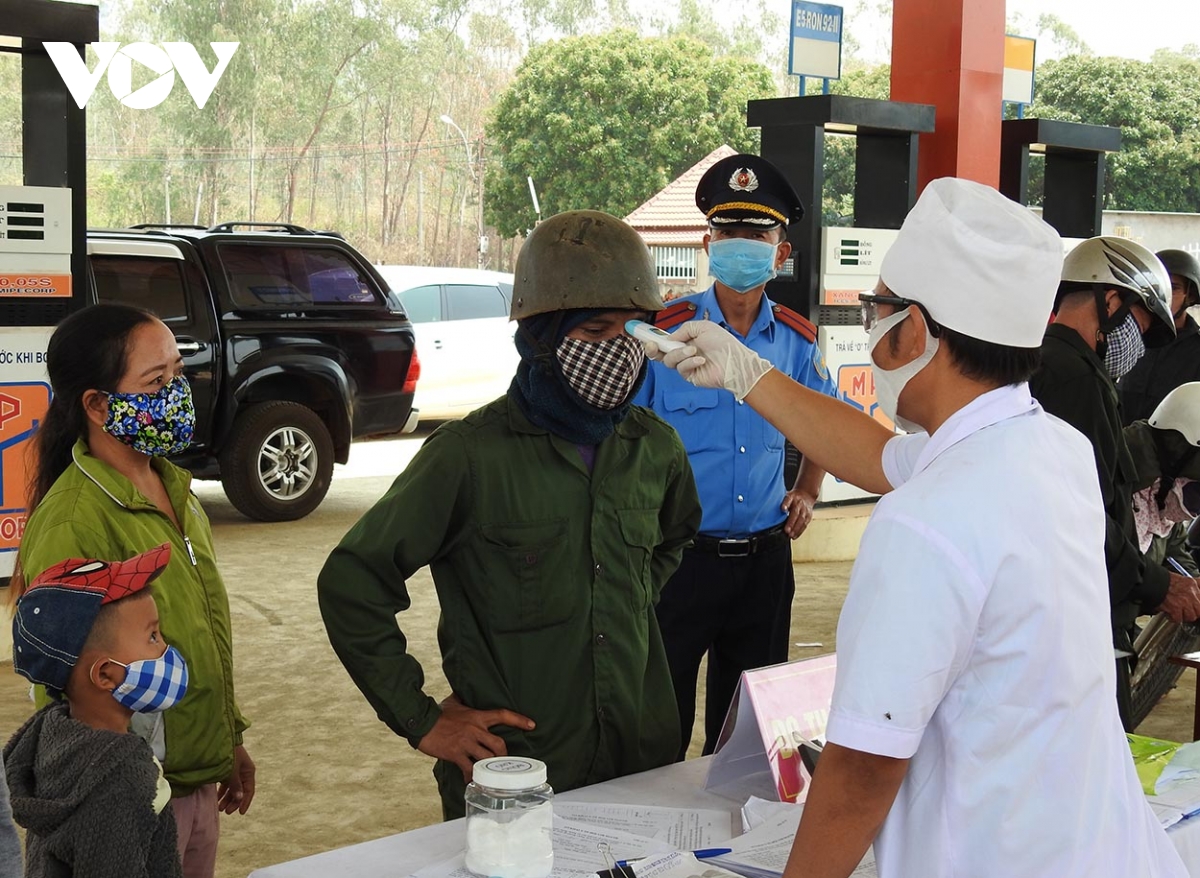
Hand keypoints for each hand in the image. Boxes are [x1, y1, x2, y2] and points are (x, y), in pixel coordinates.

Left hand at [217, 744, 255, 814]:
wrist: (221, 739)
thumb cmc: (230, 754)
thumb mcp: (232, 771)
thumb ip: (235, 785)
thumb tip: (239, 799)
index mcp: (248, 772)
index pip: (249, 791)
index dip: (245, 802)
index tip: (240, 813)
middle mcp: (243, 772)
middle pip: (240, 791)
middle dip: (234, 802)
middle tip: (226, 811)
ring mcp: (235, 771)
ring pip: (232, 788)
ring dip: (227, 798)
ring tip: (219, 807)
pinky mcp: (227, 770)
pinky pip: (226, 784)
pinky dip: (222, 791)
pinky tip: (216, 797)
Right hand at [417, 693, 535, 781]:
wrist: (420, 722)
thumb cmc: (437, 712)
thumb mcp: (453, 702)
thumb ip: (464, 698)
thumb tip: (466, 691)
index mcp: (477, 716)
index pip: (502, 715)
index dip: (519, 720)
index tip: (532, 725)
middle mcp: (475, 729)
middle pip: (499, 744)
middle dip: (504, 754)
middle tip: (504, 760)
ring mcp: (466, 743)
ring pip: (487, 758)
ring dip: (491, 767)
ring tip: (491, 773)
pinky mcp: (456, 754)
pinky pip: (469, 769)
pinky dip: (472, 777)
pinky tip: (472, 780)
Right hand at [653, 321, 773, 400]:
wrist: (734, 361)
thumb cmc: (724, 343)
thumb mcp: (702, 327)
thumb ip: (683, 329)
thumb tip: (670, 337)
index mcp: (687, 340)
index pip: (667, 341)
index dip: (655, 339)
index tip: (645, 336)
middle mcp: (685, 353)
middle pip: (661, 354)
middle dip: (654, 349)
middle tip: (652, 345)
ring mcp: (687, 365)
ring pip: (670, 361)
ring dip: (679, 354)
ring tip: (693, 350)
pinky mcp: (690, 376)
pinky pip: (681, 369)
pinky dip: (689, 362)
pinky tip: (700, 360)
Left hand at [782, 489, 815, 538]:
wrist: (807, 495)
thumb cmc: (793, 498)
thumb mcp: (786, 496)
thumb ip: (781, 503)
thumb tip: (772, 511)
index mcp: (792, 497)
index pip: (788, 499)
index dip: (785, 504)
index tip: (783, 509)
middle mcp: (799, 503)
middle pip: (795, 512)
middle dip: (791, 522)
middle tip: (786, 530)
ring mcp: (805, 510)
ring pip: (801, 520)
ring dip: (796, 529)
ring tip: (790, 535)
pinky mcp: (809, 516)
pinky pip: (805, 524)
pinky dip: (799, 531)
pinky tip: (794, 536)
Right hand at [1158, 573, 1199, 623]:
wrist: (1151, 582)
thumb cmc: (1163, 581)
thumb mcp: (1183, 578)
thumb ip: (1194, 584)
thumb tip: (1199, 585)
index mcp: (1192, 585)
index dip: (1197, 604)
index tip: (1194, 605)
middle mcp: (1190, 594)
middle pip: (1199, 610)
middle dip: (1193, 612)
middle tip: (1186, 610)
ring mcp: (1184, 602)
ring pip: (1191, 616)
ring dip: (1184, 616)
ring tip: (1178, 613)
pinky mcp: (1175, 608)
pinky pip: (1178, 619)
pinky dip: (1173, 618)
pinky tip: (1170, 614)